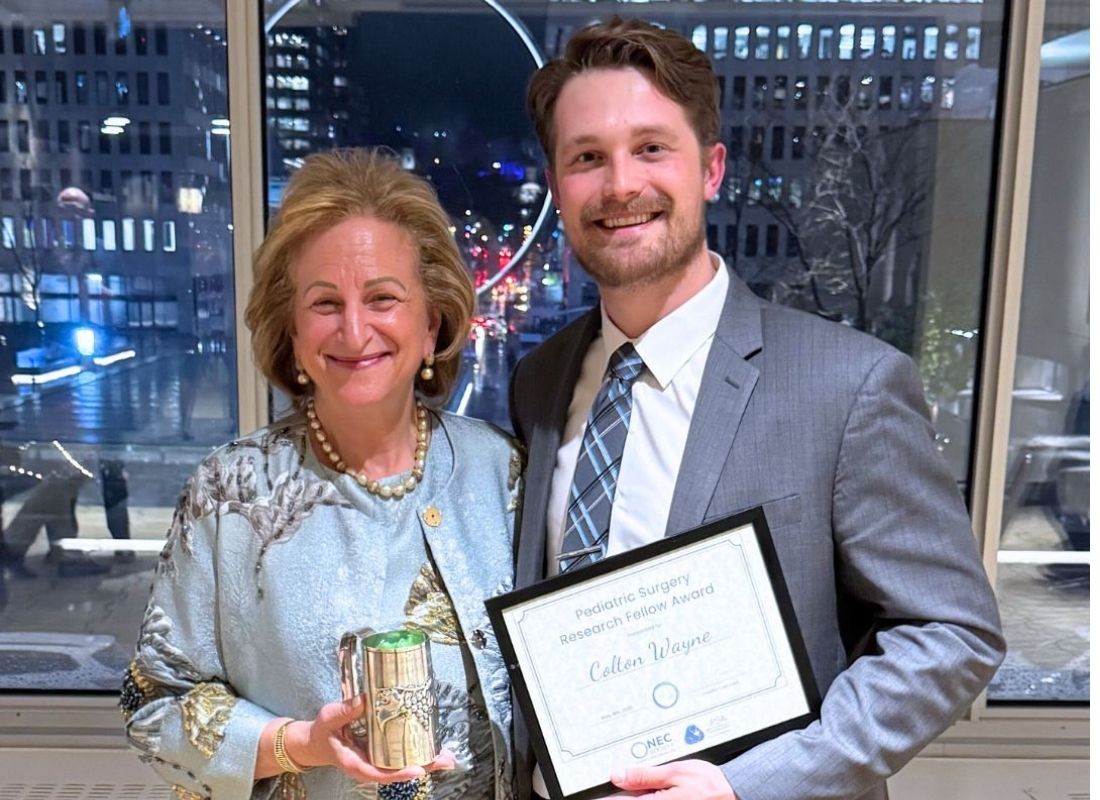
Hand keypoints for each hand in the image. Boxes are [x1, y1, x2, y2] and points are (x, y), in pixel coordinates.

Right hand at [288, 696, 455, 783]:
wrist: (319, 742)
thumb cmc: (323, 732)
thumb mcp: (329, 718)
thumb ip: (345, 711)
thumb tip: (365, 700)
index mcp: (354, 762)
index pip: (377, 773)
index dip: (398, 773)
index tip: (417, 769)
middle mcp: (369, 766)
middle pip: (397, 772)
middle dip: (423, 767)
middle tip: (445, 760)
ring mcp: (377, 762)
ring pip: (404, 766)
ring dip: (427, 762)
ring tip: (448, 756)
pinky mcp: (383, 755)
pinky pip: (402, 758)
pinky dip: (420, 754)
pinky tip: (436, 749)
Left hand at [609, 760, 736, 799]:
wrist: (734, 794)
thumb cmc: (710, 785)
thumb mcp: (675, 771)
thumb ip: (645, 775)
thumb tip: (619, 775)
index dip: (606, 798)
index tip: (595, 795)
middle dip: (619, 796)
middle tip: (608, 790)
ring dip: (633, 796)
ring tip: (628, 787)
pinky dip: (647, 796)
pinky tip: (645, 792)